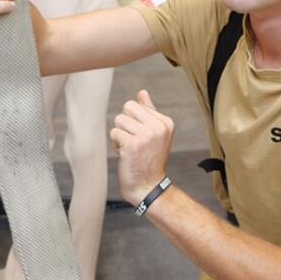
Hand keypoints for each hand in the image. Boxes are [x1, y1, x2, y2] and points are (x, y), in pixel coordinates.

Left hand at [110, 90, 174, 205]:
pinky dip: (116, 144)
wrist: (148, 187)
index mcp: (166, 122)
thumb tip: (142, 92)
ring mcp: (147, 135)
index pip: (136, 104)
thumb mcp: (155, 134)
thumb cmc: (149, 160)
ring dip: (119, 135)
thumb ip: (149, 112)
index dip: (133, 121)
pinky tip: (125, 155)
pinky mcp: (133, 144)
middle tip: (132, 140)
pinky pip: (114, 133)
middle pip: (127, 107)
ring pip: (119, 120)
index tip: (141, 137)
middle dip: (124, 123)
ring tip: (129, 149)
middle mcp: (158, 127)